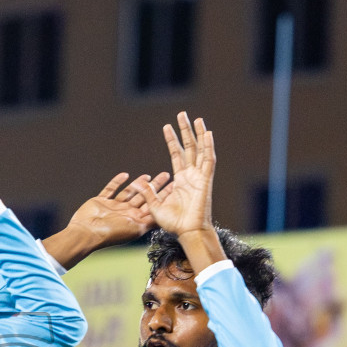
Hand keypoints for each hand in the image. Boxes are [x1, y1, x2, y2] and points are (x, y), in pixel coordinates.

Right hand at [42, 172, 170, 268]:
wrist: (87, 232)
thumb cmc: (111, 233)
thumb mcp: (136, 227)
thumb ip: (150, 219)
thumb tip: (166, 214)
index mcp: (135, 221)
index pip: (153, 207)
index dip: (164, 196)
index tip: (174, 186)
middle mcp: (126, 214)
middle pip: (144, 198)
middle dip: (155, 187)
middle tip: (166, 175)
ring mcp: (113, 208)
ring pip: (129, 193)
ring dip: (138, 184)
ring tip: (149, 175)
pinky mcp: (101, 201)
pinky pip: (111, 189)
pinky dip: (117, 182)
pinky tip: (125, 175)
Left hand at [135, 112, 214, 237]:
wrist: (188, 233)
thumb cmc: (174, 224)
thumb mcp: (155, 207)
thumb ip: (148, 193)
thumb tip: (138, 182)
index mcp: (180, 180)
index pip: (176, 154)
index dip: (172, 140)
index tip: (167, 127)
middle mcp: (191, 176)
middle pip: (189, 147)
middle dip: (185, 131)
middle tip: (182, 114)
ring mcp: (199, 176)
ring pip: (200, 150)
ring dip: (198, 134)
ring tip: (196, 119)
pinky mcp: (206, 180)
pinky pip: (208, 160)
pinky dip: (209, 147)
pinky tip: (207, 134)